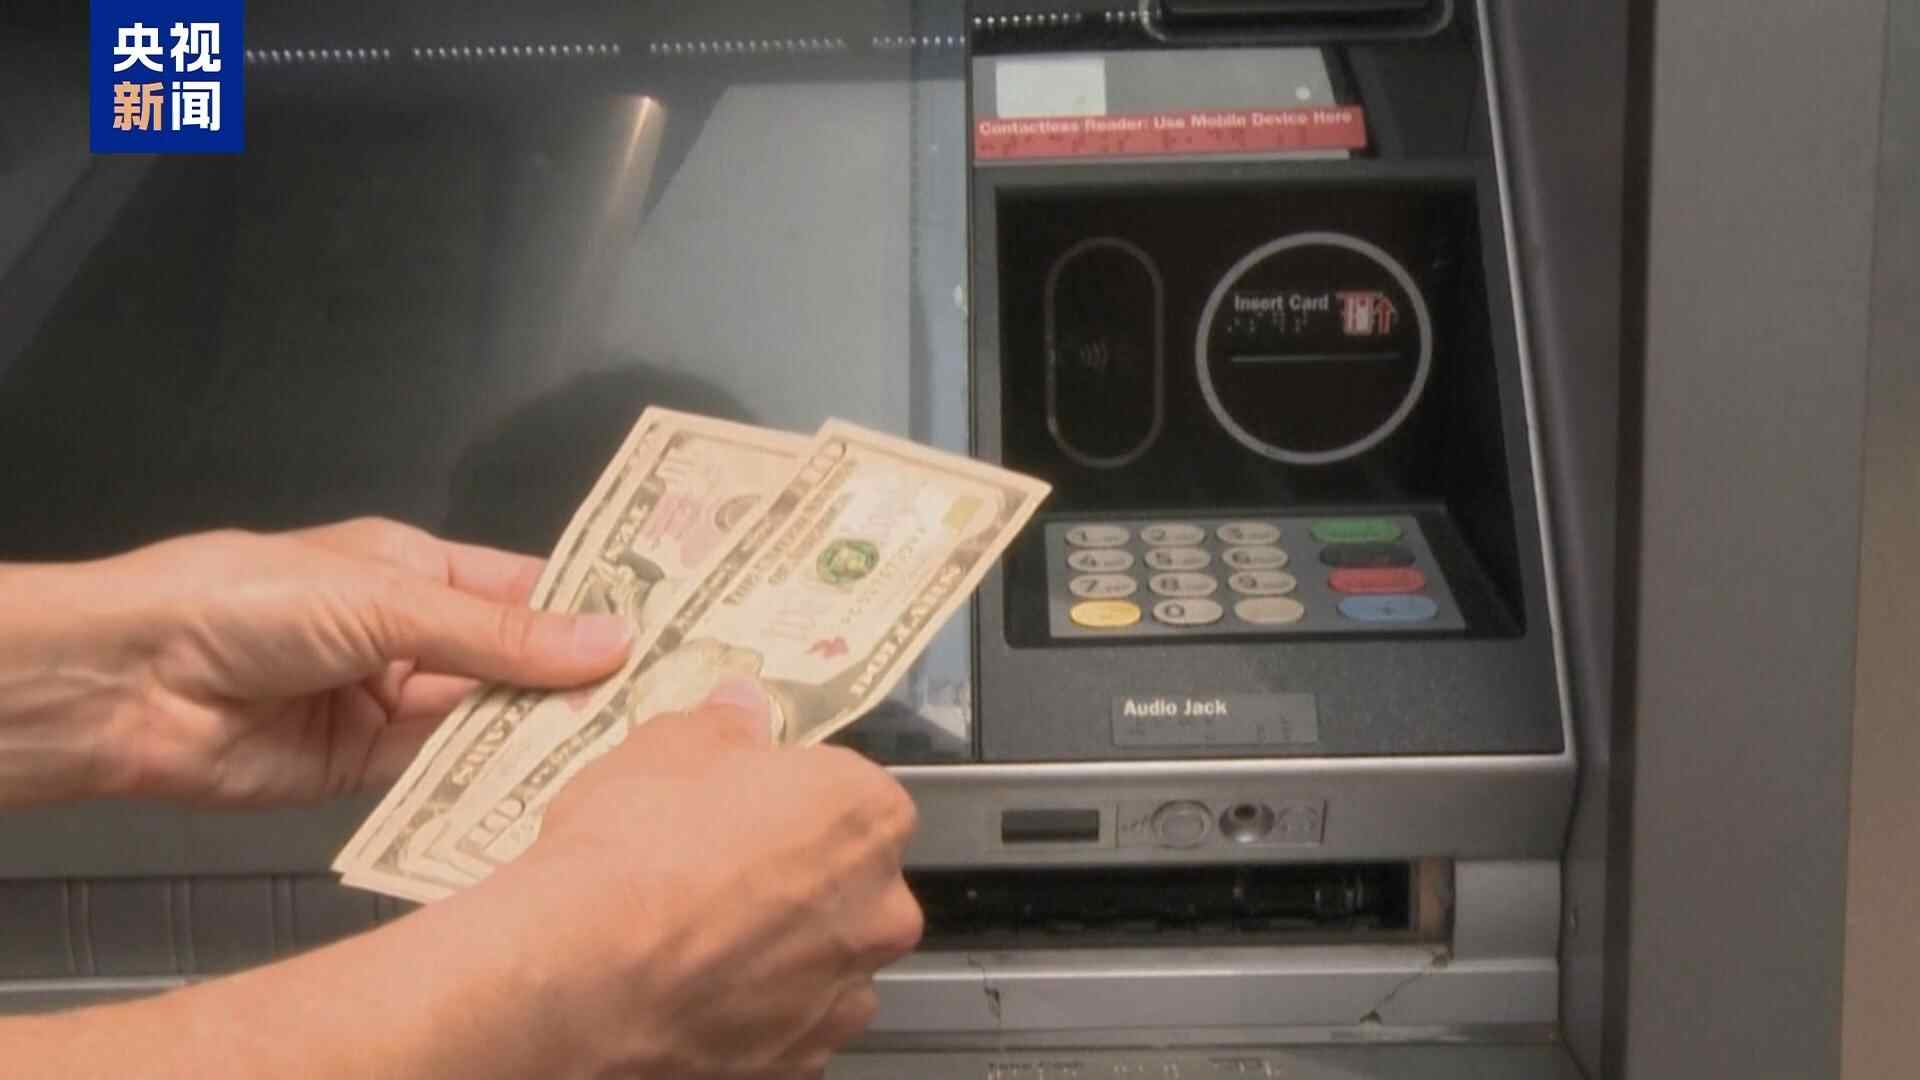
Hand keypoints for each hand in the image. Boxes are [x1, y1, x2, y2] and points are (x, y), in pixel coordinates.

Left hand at [0, 518, 631, 807]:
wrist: (133, 683)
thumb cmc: (255, 602)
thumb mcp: (389, 602)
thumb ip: (500, 636)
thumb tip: (613, 639)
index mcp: (420, 571)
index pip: (526, 590)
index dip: (593, 607)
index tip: (674, 629)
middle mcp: (415, 636)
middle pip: (517, 662)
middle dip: (581, 680)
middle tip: (672, 703)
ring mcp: (394, 705)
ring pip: (490, 721)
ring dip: (545, 733)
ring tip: (633, 749)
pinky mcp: (370, 770)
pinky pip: (447, 774)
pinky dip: (493, 782)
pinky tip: (556, 789)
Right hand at [466, 683, 922, 1077]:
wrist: (580, 974)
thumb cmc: (632, 851)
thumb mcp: (667, 745)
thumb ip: (724, 726)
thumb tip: (740, 708)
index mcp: (867, 814)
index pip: (854, 794)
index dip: (795, 796)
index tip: (748, 803)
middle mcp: (879, 909)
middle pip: (852, 880)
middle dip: (799, 875)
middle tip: (718, 870)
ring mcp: (844, 993)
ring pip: (827, 958)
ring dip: (784, 947)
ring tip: (699, 936)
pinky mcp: (802, 1060)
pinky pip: (792, 1021)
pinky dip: (758, 1009)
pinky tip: (696, 988)